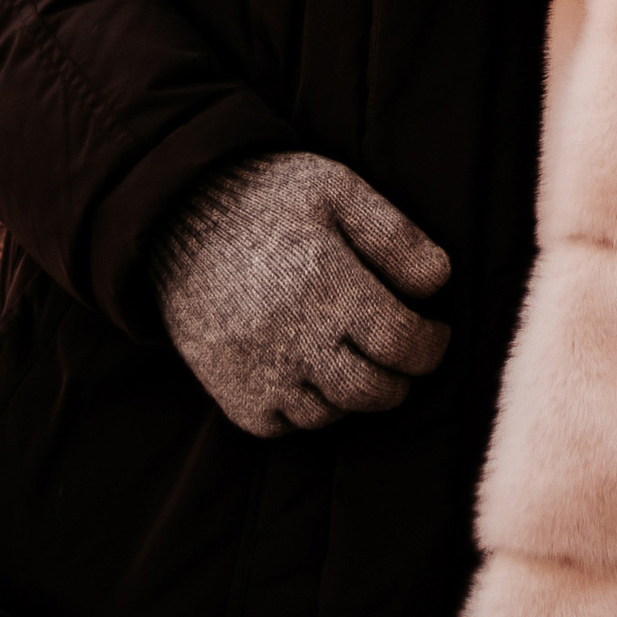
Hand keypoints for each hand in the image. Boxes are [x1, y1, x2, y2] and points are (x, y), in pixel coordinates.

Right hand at [149, 149, 453, 437]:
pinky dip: (306, 410)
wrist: (177, 215)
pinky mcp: (230, 392)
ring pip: (331, 415)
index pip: (403, 344)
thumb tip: (439, 282)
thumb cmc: (268, 198)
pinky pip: (284, 426)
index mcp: (326, 284)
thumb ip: (394, 236)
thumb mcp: (337, 189)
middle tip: (400, 353)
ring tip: (353, 359)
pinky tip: (309, 374)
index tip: (434, 333)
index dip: (431, 346)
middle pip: (373, 390)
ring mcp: (258, 371)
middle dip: (400, 377)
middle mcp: (293, 337)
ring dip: (354, 394)